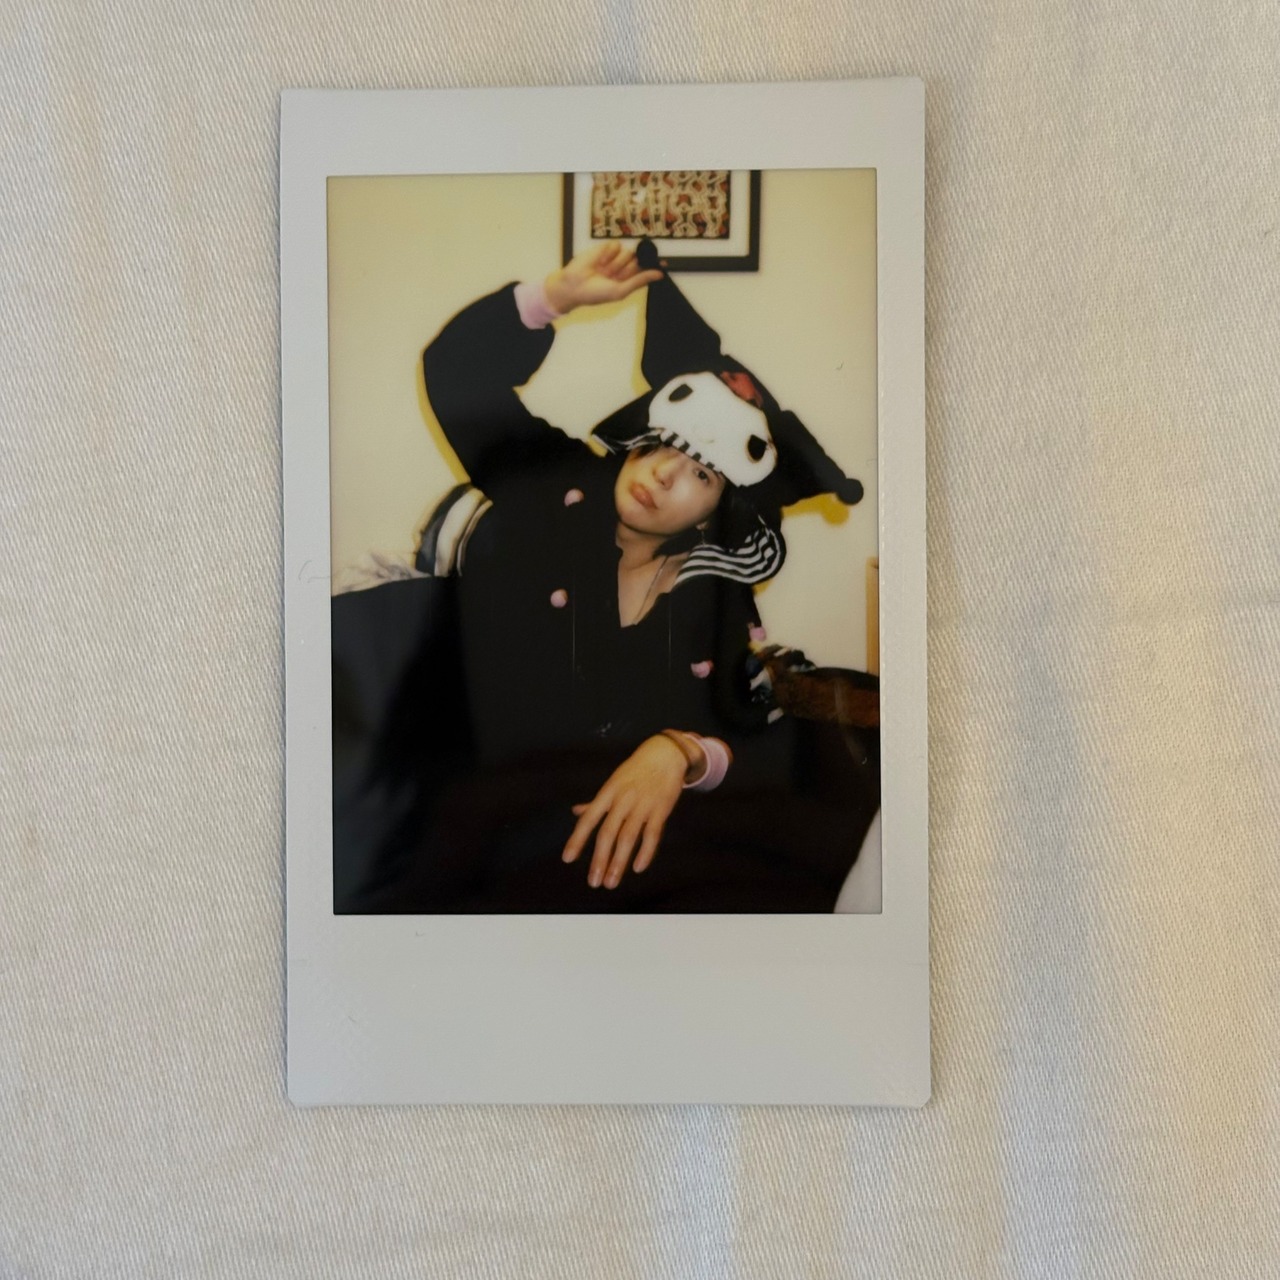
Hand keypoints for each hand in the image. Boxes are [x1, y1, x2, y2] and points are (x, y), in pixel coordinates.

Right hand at [544, 242, 663, 314]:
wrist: (574, 286)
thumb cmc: (596, 293)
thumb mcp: (621, 290)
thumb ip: (640, 281)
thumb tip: (659, 275)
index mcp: (628, 279)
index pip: (646, 269)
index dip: (655, 265)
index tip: (665, 263)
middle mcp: (623, 267)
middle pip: (638, 260)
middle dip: (629, 268)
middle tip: (616, 276)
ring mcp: (615, 257)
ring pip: (627, 253)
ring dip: (617, 264)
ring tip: (605, 272)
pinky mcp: (605, 248)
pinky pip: (616, 246)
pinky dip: (609, 255)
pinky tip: (600, 263)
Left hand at [562, 735, 688, 888]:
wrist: (664, 755)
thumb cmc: (635, 772)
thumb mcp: (613, 783)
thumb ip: (596, 801)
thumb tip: (576, 812)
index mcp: (608, 793)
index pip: (588, 819)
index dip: (577, 839)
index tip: (567, 859)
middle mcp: (622, 800)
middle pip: (608, 832)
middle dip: (599, 859)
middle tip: (593, 881)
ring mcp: (642, 805)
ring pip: (628, 837)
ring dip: (619, 862)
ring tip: (611, 881)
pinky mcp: (661, 810)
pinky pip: (653, 834)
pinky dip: (645, 852)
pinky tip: (638, 868)